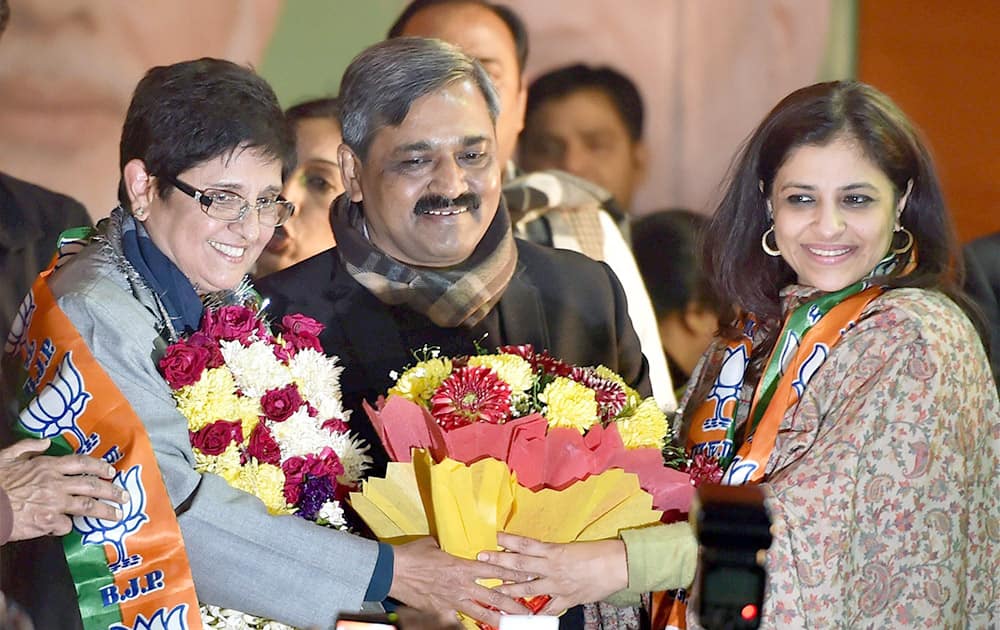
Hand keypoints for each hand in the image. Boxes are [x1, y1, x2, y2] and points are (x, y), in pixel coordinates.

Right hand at [0, 439, 127, 541]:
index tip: (111, 471)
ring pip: (87, 507)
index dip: (99, 466)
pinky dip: (67, 527)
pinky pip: (65, 525)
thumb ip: (28, 447)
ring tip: (117, 515)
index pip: (81, 463)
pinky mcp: (47, 522)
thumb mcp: (7, 456)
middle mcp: (55, 483)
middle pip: (91, 486)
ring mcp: (53, 503)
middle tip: (125, 496)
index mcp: (47, 466)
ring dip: (105, 511)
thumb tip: (46, 442)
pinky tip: (66, 527)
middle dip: (112, 491)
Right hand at [389, 536, 532, 627]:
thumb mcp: (435, 544)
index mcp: (463, 566)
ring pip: (481, 613)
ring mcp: (452, 601)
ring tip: (512, 624)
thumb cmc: (413, 555)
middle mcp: (461, 585)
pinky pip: (458, 620)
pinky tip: (478, 627)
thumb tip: (456, 540)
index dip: (514, 575)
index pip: (495, 571)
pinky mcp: (441, 612)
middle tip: (528, 611)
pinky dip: (467, 624)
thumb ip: (451, 546)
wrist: (392, 571)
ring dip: (498, 619)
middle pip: (494, 597)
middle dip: (513, 604)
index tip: (528, 577)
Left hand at [481, 533, 628, 614]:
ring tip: (495, 588)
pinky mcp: (567, 598)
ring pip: (528, 587)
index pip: (525, 543)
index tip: (494, 537)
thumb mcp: (572, 547)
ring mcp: (558, 584)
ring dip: (510, 588)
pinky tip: (526, 617)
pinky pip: (549, 608)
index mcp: (554, 551)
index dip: (508, 540)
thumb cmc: (599, 552)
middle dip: (499, 561)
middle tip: (482, 558)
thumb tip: (538, 553)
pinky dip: (538, 613)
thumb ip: (553, 553)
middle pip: (520, 564)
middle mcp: (552, 567)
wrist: (618, 565)